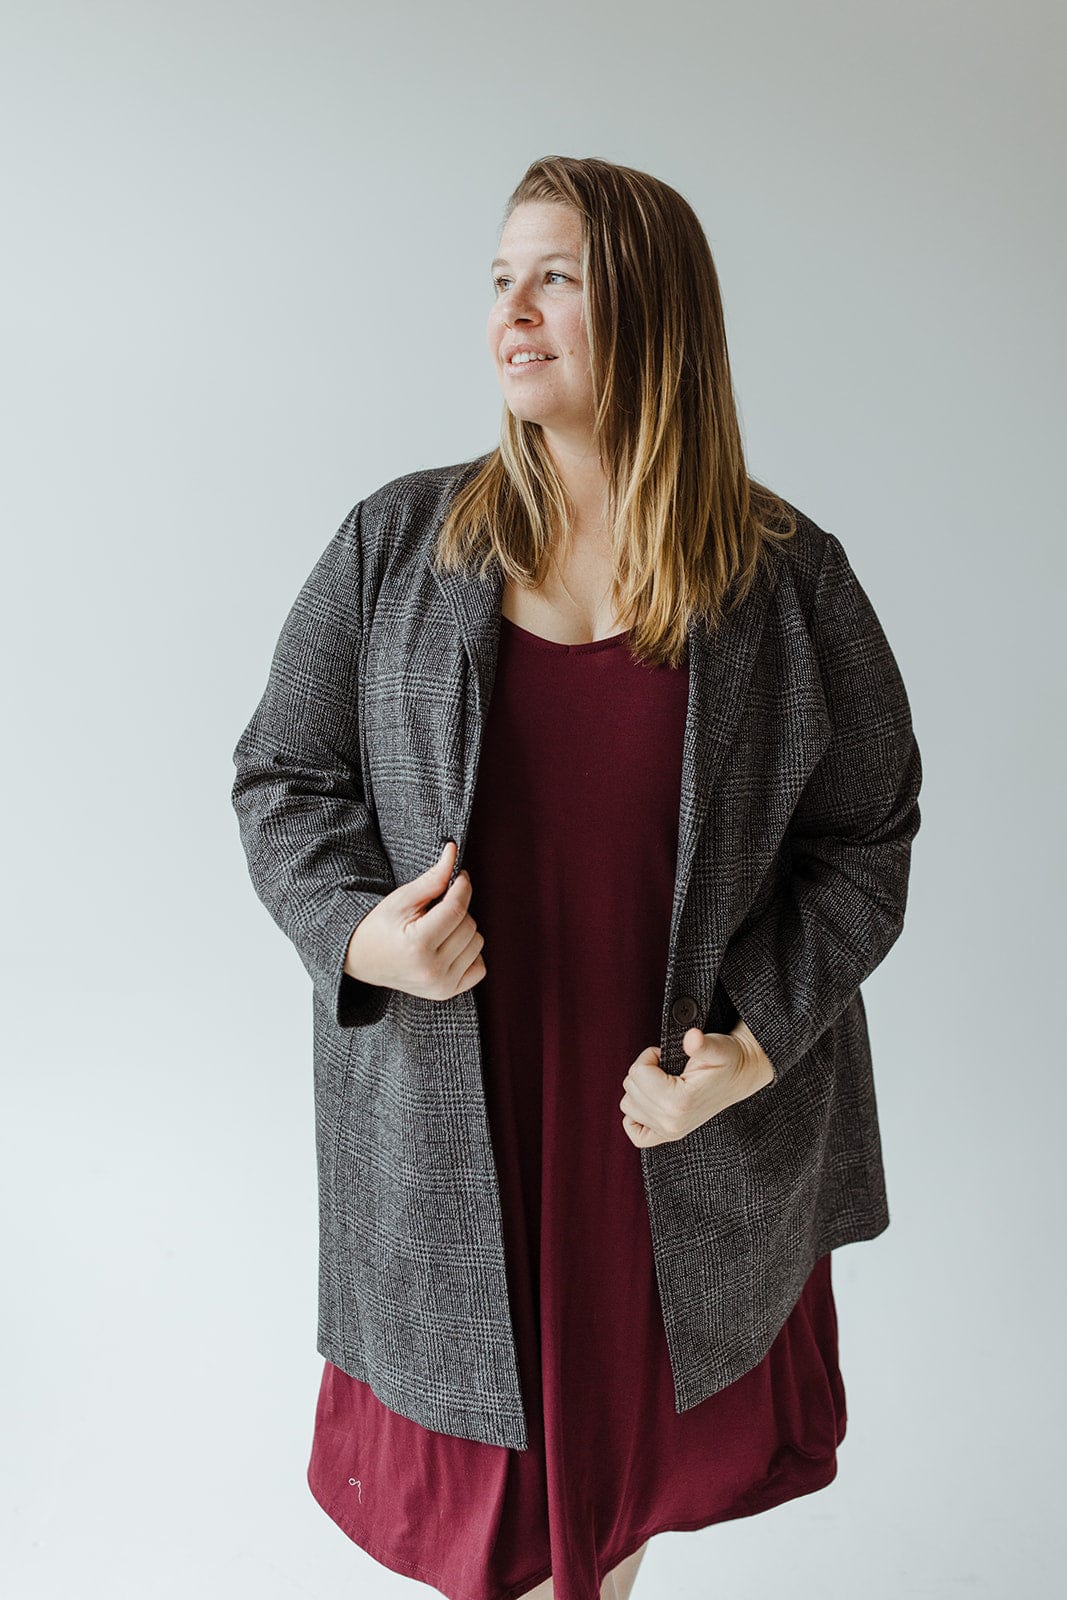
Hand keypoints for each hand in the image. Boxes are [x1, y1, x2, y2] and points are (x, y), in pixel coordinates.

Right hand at [343, 840, 486, 1001]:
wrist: (362, 960)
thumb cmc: (379, 926)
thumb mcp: (401, 899)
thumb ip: (432, 879)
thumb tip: (454, 851)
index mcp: (418, 946)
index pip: (456, 909)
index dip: (462, 887)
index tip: (459, 876)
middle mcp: (432, 971)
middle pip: (469, 925)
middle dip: (457, 909)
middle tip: (435, 908)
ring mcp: (441, 986)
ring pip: (477, 943)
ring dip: (463, 930)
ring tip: (437, 929)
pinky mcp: (447, 993)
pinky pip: (480, 966)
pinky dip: (469, 953)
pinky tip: (448, 947)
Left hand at [619, 1023, 774, 1147]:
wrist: (739, 1076)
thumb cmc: (726, 1060)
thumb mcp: (717, 1047)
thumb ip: (701, 1043)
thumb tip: (692, 1038)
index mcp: (680, 1103)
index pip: (638, 1073)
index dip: (650, 1057)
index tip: (666, 1056)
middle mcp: (672, 1123)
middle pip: (631, 1088)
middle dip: (645, 1071)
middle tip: (667, 1068)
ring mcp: (669, 1132)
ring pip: (627, 1105)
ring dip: (640, 1090)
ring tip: (662, 1081)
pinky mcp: (667, 1136)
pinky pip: (635, 1133)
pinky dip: (636, 1117)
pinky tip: (651, 1102)